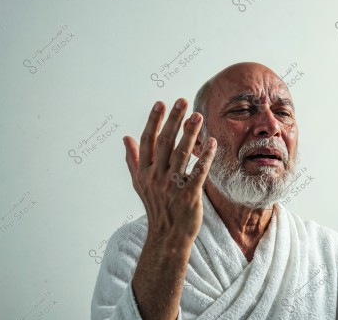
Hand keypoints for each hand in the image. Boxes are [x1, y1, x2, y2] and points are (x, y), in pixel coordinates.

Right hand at [122, 98, 216, 243]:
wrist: (167, 236)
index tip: (161, 103)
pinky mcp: (188, 195)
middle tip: (183, 101)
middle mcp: (155, 177)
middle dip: (174, 120)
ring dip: (190, 133)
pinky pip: (198, 171)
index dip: (154, 121)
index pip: (148, 141)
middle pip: (164, 142)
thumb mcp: (140, 184)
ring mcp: (171, 186)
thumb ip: (133, 159)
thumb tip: (125, 137)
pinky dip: (205, 157)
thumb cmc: (157, 207)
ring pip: (181, 154)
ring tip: (198, 116)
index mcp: (144, 172)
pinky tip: (212, 143)